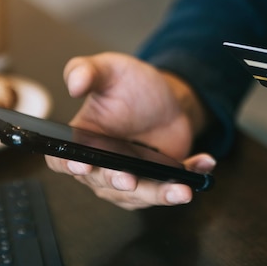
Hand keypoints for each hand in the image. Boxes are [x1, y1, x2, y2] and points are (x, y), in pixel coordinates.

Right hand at [45, 52, 215, 209]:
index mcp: (82, 141)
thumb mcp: (109, 70)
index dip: (67, 165)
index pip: (62, 159)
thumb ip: (87, 71)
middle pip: (104, 184)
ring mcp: (130, 177)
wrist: (166, 98)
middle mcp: (102, 166)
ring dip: (160, 194)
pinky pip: (171, 187)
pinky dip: (189, 177)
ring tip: (180, 188)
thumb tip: (74, 83)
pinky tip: (204, 164)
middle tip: (129, 178)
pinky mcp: (157, 181)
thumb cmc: (130, 85)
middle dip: (118, 183)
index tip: (81, 164)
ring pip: (140, 195)